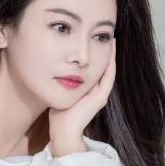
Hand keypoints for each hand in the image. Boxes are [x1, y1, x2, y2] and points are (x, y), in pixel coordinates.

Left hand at [48, 38, 115, 156]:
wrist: (63, 130)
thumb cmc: (58, 114)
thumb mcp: (60, 91)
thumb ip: (61, 81)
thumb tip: (53, 68)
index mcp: (88, 90)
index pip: (94, 68)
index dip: (96, 54)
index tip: (94, 39)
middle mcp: (96, 91)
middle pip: (103, 67)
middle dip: (104, 51)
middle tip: (106, 35)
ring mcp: (100, 94)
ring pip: (108, 69)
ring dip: (110, 54)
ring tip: (111, 38)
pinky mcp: (101, 96)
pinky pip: (108, 76)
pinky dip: (110, 62)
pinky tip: (110, 49)